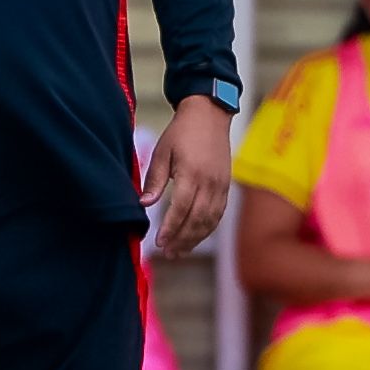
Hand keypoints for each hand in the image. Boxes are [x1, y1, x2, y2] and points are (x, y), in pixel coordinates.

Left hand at [141, 94, 232, 256]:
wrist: (209, 116)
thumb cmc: (181, 133)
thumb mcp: (162, 152)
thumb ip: (154, 180)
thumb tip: (144, 204)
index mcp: (192, 173)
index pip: (181, 208)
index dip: (171, 228)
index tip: (159, 242)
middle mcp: (210, 182)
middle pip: (198, 219)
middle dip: (183, 239)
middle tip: (168, 253)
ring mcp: (221, 185)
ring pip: (211, 219)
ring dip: (195, 238)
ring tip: (180, 251)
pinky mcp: (226, 186)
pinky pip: (218, 213)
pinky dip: (207, 228)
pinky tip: (195, 237)